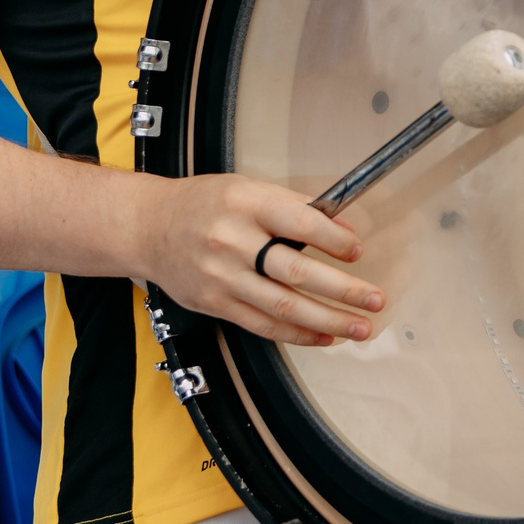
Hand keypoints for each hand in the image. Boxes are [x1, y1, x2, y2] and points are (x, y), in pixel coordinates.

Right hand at [134, 174, 384, 346]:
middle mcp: (232, 241)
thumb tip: (345, 228)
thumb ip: (294, 207)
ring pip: (283, 305)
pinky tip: (325, 335)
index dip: (335, 241)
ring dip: (328, 319)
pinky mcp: (215, 304)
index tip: (358, 251)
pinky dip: (298, 333)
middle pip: (296, 272)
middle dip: (344, 290)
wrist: (147, 227)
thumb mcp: (247, 188)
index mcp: (245, 203)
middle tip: (375, 299)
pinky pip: (263, 324)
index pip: (300, 224)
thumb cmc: (203, 203)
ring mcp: (222, 276)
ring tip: (360, 327)